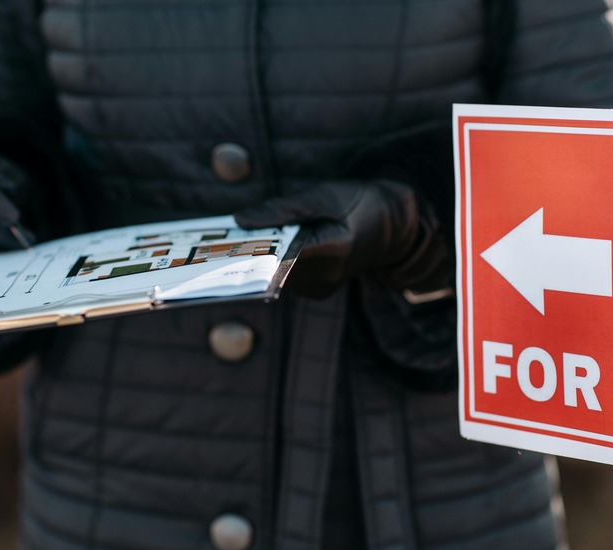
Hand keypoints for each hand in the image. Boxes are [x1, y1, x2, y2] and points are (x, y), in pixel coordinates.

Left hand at [234, 180, 448, 297]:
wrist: (391, 227)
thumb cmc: (359, 203)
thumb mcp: (323, 195)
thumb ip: (282, 208)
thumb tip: (240, 220)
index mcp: (333, 248)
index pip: (282, 253)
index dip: (251, 248)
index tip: (224, 242)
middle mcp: (326, 276)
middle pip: (274, 266)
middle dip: (251, 249)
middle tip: (220, 237)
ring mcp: (321, 287)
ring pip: (276, 273)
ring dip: (261, 255)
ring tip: (243, 237)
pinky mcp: (316, 291)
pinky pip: (284, 277)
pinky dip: (273, 261)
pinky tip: (266, 245)